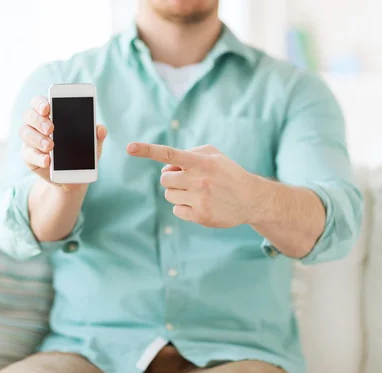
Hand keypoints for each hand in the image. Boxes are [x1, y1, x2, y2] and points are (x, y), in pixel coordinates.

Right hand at [20, 95, 106, 190]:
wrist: (73, 177)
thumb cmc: (80, 154)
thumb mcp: (92, 146)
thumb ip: (96, 136)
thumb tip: (101, 129)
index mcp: (51, 116)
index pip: (39, 103)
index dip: (40, 102)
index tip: (48, 107)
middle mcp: (37, 125)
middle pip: (29, 115)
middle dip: (39, 120)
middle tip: (51, 128)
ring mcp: (31, 141)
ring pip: (25, 133)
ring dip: (37, 138)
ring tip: (50, 146)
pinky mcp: (29, 157)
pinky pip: (28, 154)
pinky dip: (38, 157)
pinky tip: (47, 160)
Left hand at [127, 143, 258, 227]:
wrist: (251, 199)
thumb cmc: (228, 173)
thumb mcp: (213, 155)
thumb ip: (189, 154)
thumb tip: (166, 166)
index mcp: (202, 162)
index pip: (170, 154)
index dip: (148, 150)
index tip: (129, 147)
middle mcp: (199, 180)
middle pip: (165, 179)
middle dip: (173, 179)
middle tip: (189, 180)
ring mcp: (199, 199)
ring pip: (169, 195)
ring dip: (178, 193)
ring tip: (198, 192)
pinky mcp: (200, 216)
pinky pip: (176, 210)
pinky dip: (184, 207)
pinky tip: (200, 204)